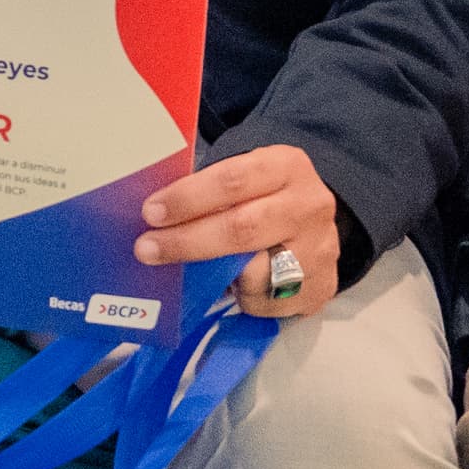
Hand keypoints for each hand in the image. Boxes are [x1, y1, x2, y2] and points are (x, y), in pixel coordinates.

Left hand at [135, 142, 342, 319]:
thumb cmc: (264, 198)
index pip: (233, 180)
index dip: (188, 198)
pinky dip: (243, 297)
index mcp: (287, 166)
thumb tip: (155, 215)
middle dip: (188, 241)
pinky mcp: (321, 287)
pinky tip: (233, 287)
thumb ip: (212, 191)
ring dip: (214, 276)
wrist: (316, 226)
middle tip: (147, 249)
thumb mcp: (248, 178)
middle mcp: (308, 206)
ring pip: (256, 271)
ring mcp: (319, 250)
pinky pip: (268, 302)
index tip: (151, 212)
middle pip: (241, 228)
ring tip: (188, 272)